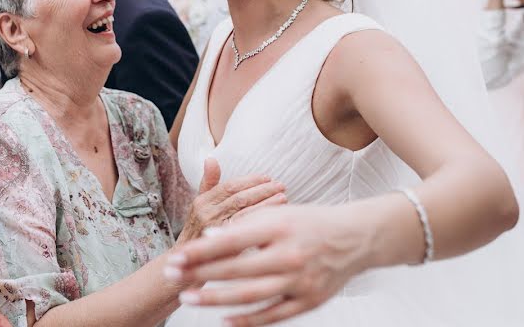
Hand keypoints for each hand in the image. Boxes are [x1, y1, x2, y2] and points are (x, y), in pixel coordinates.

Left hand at [168, 205, 369, 325]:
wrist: (355, 238)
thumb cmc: (309, 222)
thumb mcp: (277, 213)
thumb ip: (244, 225)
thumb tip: (210, 238)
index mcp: (280, 227)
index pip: (232, 240)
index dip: (202, 251)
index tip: (178, 257)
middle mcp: (290, 255)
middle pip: (237, 269)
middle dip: (200, 274)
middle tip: (173, 277)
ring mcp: (301, 281)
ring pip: (251, 295)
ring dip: (216, 298)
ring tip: (189, 298)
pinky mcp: (310, 301)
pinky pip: (274, 315)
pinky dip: (248, 319)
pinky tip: (224, 319)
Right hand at [178, 159, 285, 242]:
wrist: (188, 265)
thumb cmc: (199, 232)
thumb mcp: (200, 206)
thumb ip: (209, 183)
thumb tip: (211, 158)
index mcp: (202, 201)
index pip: (230, 186)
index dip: (251, 180)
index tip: (268, 177)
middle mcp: (207, 214)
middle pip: (240, 198)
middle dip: (263, 190)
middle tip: (281, 186)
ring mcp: (216, 232)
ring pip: (245, 214)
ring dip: (267, 205)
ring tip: (283, 198)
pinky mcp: (225, 248)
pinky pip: (247, 232)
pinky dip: (262, 223)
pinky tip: (276, 219)